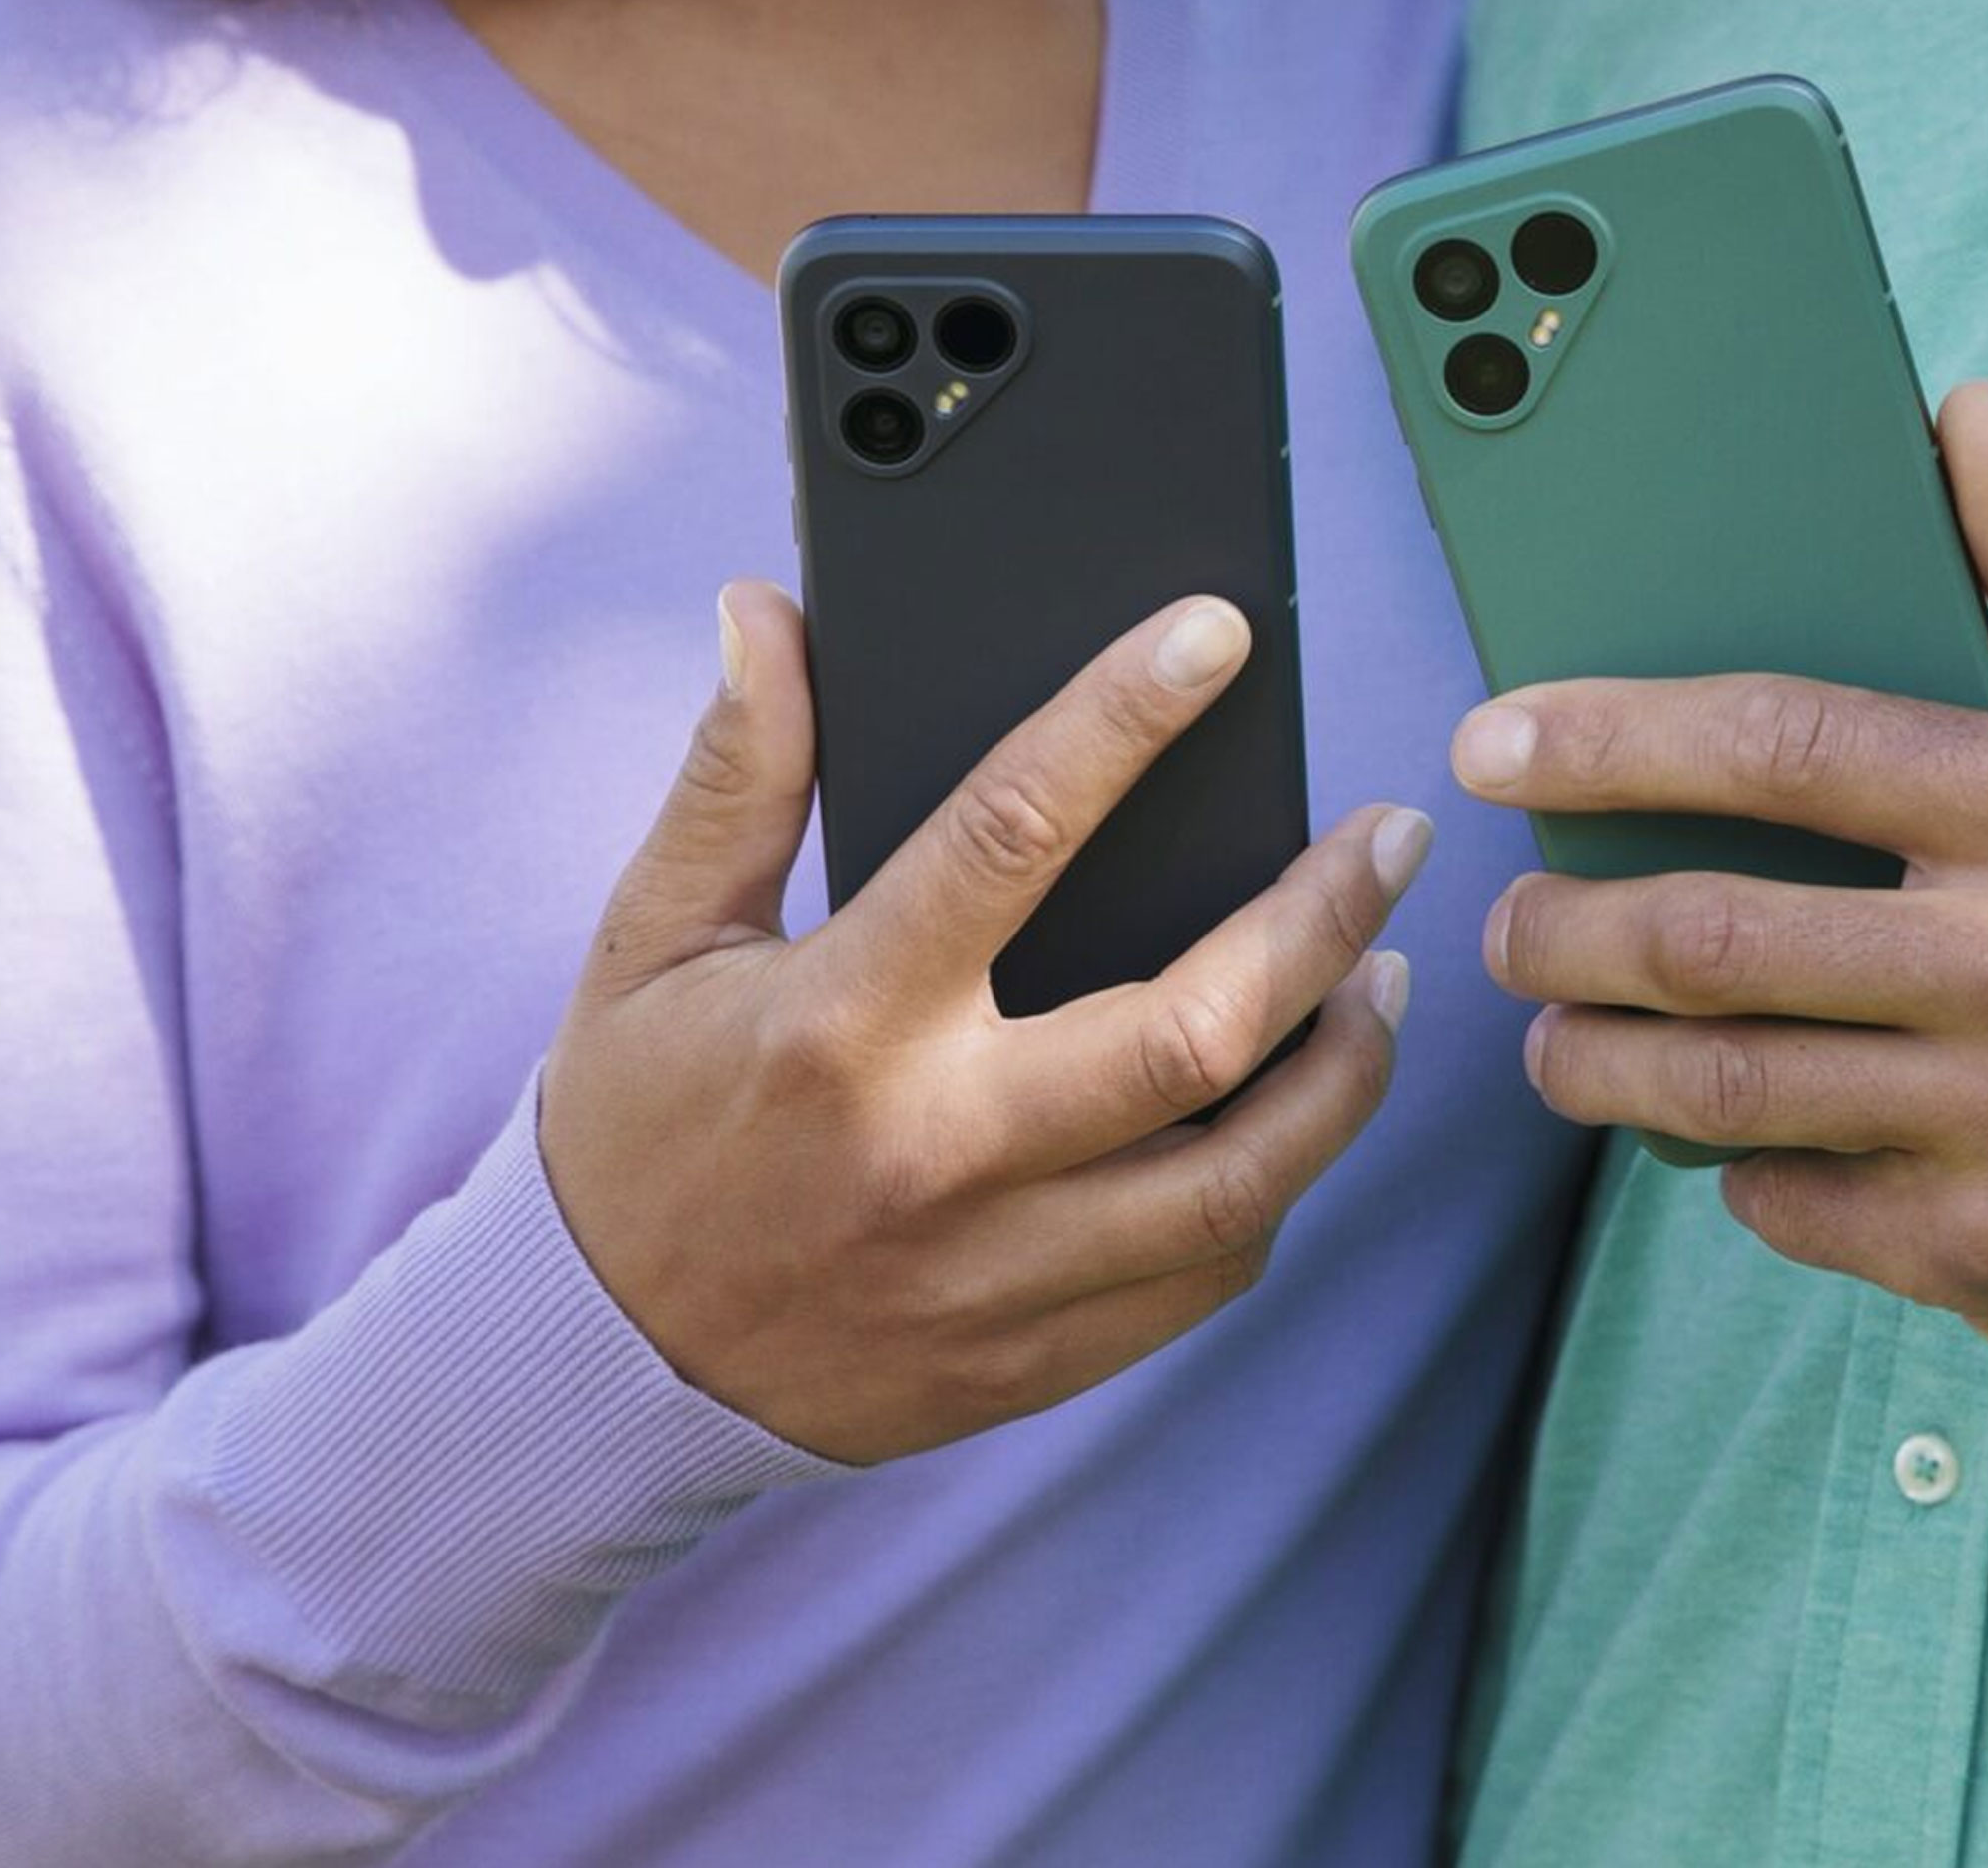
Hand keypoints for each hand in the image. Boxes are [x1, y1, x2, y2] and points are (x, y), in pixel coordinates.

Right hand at [542, 584, 1421, 1462]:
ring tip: (1380, 982)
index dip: (1126, 717)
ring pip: (1238, 1180)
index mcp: (843, 1022)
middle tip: (1389, 839)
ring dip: (1346, 1072)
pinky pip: (1205, 1280)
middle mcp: (937, 1150)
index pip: (1010, 832)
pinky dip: (1275, 1191)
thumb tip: (771, 615)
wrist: (597, 1372)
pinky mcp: (1030, 1357)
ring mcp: (995, 1271)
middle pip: (1195, 1033)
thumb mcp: (654, 937)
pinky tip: (1293, 1118)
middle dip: (1322, 918)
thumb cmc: (634, 1129)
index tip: (1216, 636)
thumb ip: (738, 776)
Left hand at [1452, 384, 1987, 1376]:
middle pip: (1714, 935)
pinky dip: (1723, 1164)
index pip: (1785, 744)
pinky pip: (1791, 1201)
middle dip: (1562, 926)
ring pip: (1722, 1087)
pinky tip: (1710, 1129)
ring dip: (1592, 1059)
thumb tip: (1962, 410)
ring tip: (1553, 1030)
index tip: (1496, 741)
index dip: (1610, 740)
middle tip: (1506, 916)